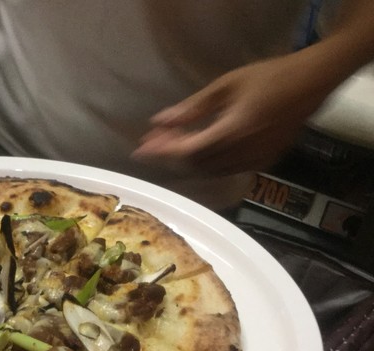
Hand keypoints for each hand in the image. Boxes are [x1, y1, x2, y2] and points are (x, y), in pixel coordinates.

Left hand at [132, 52, 333, 176]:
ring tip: (171, 145)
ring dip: (187, 161)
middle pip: (195, 165)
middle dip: (170, 155)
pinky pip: (225, 171)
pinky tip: (199, 151)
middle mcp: (241, 153)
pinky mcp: (262, 164)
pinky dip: (207, 164)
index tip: (140, 150)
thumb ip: (192, 108)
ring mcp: (253, 162)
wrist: (311, 84)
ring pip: (209, 172)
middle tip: (153, 143)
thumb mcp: (226, 86)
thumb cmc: (268, 77)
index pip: (187, 152)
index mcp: (232, 132)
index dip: (161, 152)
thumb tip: (159, 122)